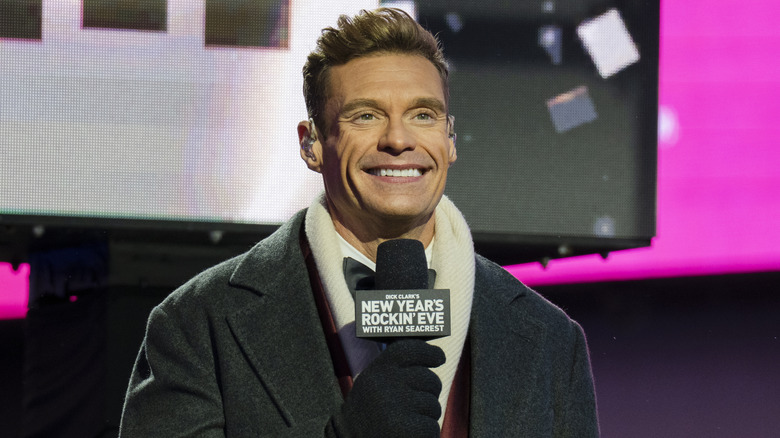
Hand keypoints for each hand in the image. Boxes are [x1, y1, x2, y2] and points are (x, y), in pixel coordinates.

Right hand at [327, 339, 445, 437]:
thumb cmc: (368, 417)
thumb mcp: (373, 387)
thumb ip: (396, 371)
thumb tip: (434, 356)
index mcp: (376, 371)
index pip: (410, 350)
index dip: (429, 353)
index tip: (439, 358)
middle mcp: (385, 384)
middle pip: (430, 380)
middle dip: (429, 395)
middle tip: (411, 409)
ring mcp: (395, 406)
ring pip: (433, 405)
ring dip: (425, 418)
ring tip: (403, 425)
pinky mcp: (405, 429)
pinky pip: (432, 427)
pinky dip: (425, 436)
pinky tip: (407, 436)